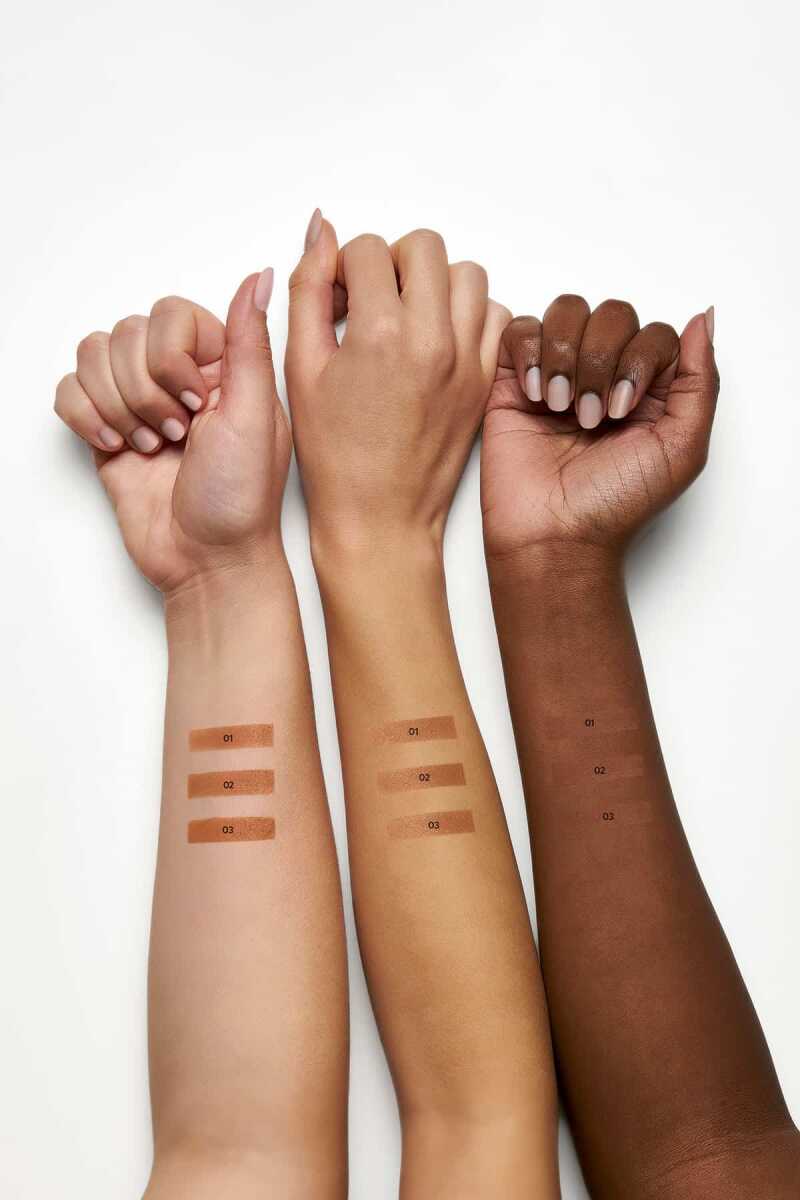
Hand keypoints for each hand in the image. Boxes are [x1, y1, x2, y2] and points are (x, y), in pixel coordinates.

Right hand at [55, 271, 289, 593]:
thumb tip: (260, 276)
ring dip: (116, 407)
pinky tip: (116, 448)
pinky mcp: (107, 430)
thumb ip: (248, 342)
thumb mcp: (254, 414)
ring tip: (151, 447)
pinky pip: (68, 391)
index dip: (169, 356)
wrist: (208, 561)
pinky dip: (85, 417)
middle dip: (143, 391)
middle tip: (176, 436)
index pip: (169, 314)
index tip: (194, 403)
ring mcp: (139, 403)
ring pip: (93, 356)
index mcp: (221, 366)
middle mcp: (177, 377)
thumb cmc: (241, 499)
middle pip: (125, 334)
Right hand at [286, 212, 509, 559]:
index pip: (368, 250)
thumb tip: (321, 230)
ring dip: (435, 282)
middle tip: (372, 300)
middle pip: (424, 247)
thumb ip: (308, 290)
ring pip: (466, 274)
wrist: (381, 518)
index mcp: (381, 333)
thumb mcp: (302, 368)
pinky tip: (436, 339)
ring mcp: (466, 359)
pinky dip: (467, 313)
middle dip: (392, 262)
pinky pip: (493, 314)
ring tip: (406, 317)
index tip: (335, 299)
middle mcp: (432, 339)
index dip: (342, 268)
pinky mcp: (483, 379)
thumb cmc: (335, 456)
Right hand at [482, 294, 718, 560]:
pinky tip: (536, 395)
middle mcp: (606, 375)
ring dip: (565, 358)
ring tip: (560, 408)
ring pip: (567, 312)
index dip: (639, 359)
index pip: (654, 331)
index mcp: (650, 389)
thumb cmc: (615, 504)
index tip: (624, 411)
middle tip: (591, 419)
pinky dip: (530, 354)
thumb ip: (701, 381)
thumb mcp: (683, 447)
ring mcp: (560, 374)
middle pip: (612, 314)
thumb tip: (701, 318)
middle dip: (601, 363)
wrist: (554, 534)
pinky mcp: (514, 381)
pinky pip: (521, 329)